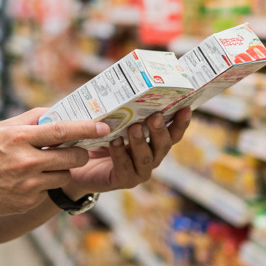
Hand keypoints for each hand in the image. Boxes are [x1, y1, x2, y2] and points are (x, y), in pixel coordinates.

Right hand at [0, 108, 105, 216]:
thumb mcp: (1, 129)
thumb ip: (30, 120)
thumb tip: (58, 111)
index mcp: (19, 138)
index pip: (62, 131)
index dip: (87, 128)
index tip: (104, 126)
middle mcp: (26, 162)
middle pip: (72, 157)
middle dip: (81, 154)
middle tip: (79, 151)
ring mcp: (27, 185)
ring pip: (64, 176)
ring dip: (62, 170)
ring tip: (44, 166)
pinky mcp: (27, 201)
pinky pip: (48, 190)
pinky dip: (44, 184)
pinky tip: (26, 182)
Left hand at [65, 109, 191, 196]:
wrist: (79, 163)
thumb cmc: (100, 137)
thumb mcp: (113, 120)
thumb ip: (124, 109)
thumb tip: (128, 85)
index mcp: (154, 141)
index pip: (173, 133)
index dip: (181, 122)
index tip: (185, 108)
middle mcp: (152, 157)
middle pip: (164, 145)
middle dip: (161, 130)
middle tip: (155, 116)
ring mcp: (140, 171)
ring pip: (147, 158)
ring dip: (141, 142)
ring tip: (134, 128)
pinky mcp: (124, 180)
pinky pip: (125, 168)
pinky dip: (120, 154)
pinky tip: (114, 142)